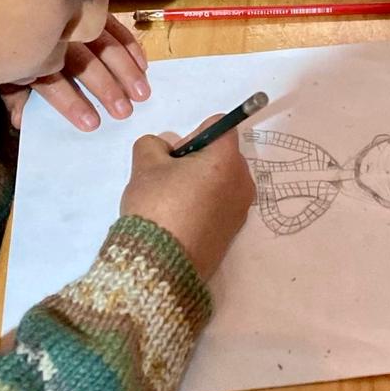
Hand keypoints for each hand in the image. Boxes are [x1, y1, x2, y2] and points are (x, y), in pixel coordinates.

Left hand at [0, 14, 149, 131]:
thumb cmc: (9, 40)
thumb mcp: (4, 68)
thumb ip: (14, 94)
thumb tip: (20, 121)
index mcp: (32, 55)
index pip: (53, 82)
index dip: (71, 103)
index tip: (91, 123)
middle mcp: (56, 36)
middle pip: (83, 63)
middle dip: (105, 87)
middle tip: (124, 111)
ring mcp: (76, 19)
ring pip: (104, 44)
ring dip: (125, 70)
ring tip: (141, 93)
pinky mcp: (92, 8)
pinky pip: (115, 27)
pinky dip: (130, 46)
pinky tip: (143, 66)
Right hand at [120, 118, 254, 279]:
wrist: (161, 265)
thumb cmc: (157, 206)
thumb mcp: (145, 165)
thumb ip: (153, 144)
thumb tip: (166, 150)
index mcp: (227, 159)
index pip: (220, 125)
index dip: (194, 132)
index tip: (175, 155)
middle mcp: (243, 181)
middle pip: (222, 153)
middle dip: (197, 158)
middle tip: (169, 178)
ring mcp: (241, 208)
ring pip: (221, 179)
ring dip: (200, 182)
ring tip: (172, 201)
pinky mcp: (233, 230)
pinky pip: (221, 203)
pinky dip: (204, 203)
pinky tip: (181, 218)